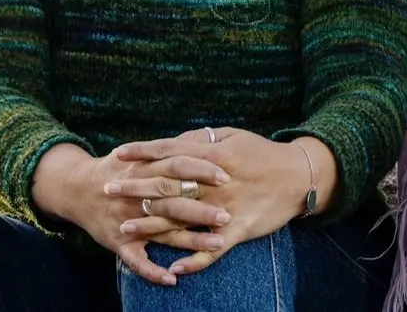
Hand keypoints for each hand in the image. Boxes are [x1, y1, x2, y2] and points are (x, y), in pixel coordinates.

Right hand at [31, 143, 230, 285]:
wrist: (75, 188)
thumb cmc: (118, 169)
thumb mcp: (140, 153)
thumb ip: (170, 150)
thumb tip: (204, 138)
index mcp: (145, 169)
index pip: (177, 166)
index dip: (201, 170)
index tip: (226, 176)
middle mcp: (137, 194)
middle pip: (173, 200)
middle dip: (200, 209)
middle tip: (227, 214)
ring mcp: (128, 220)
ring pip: (162, 231)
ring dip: (190, 240)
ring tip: (217, 245)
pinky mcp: (119, 243)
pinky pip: (136, 261)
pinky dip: (153, 272)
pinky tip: (172, 279)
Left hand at [113, 129, 331, 275]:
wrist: (298, 176)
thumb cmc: (263, 153)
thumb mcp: (232, 136)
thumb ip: (202, 140)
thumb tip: (175, 140)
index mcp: (212, 155)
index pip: (169, 152)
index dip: (142, 153)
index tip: (117, 155)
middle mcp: (213, 181)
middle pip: (167, 186)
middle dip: (135, 189)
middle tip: (107, 191)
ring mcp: (225, 207)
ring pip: (181, 220)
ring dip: (151, 226)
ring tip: (124, 231)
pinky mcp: (238, 230)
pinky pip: (212, 249)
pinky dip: (193, 261)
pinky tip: (172, 269)